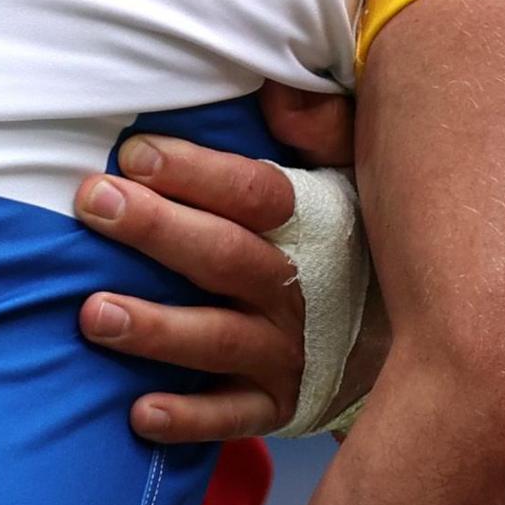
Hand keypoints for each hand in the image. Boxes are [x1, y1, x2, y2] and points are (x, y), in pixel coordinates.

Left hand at [74, 100, 385, 441]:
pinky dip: (189, 418)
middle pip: (226, 259)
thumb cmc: (353, 241)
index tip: (135, 154)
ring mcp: (289, 354)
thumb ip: (321, 127)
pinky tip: (140, 414)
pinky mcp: (278, 407)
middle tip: (94, 203)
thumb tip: (277, 86)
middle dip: (157, 230)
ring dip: (157, 328)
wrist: (410, 342)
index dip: (198, 173)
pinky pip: (232, 418)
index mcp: (317, 226)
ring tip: (94, 313)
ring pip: (219, 341)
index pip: (258, 195)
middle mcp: (301, 292)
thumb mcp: (356, 173)